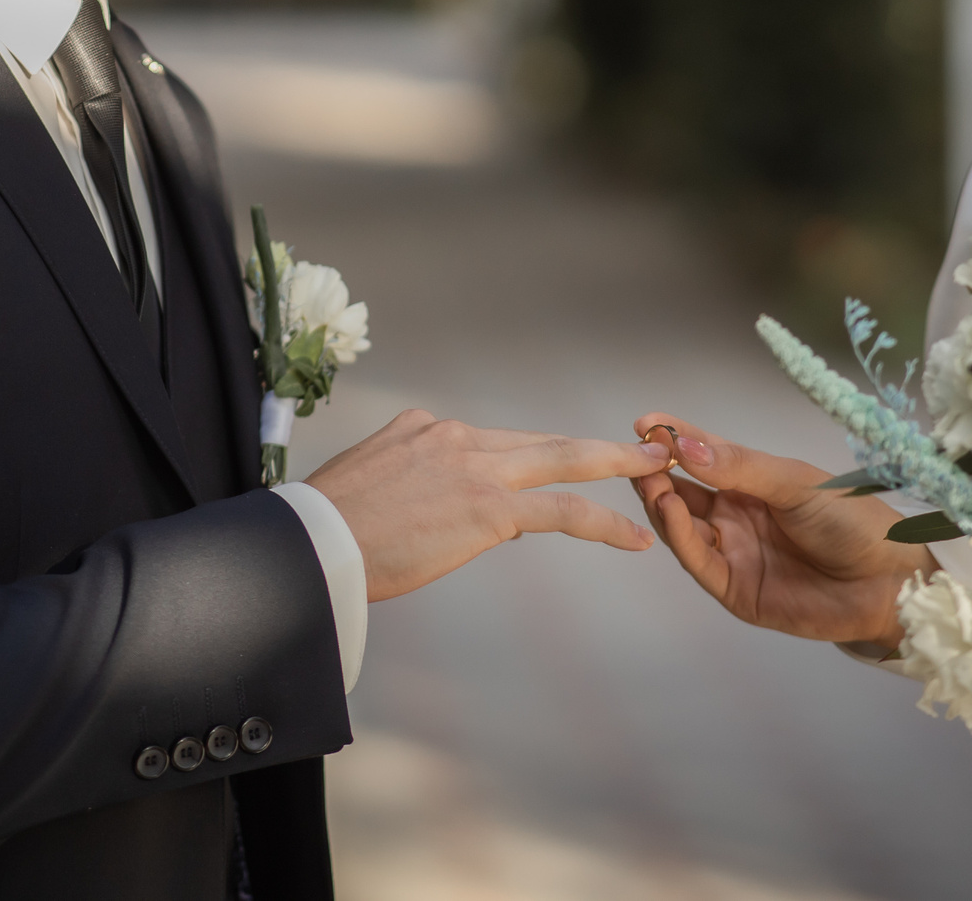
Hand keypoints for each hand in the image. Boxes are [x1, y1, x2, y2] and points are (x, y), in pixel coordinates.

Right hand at [304, 410, 666, 600]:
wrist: (310, 543)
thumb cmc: (324, 530)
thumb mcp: (367, 482)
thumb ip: (408, 481)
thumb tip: (436, 506)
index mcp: (424, 429)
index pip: (493, 444)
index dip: (530, 463)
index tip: (552, 478)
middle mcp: (456, 437)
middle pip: (541, 441)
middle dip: (597, 446)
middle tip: (645, 443)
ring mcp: (476, 468)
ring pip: (565, 461)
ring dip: (618, 466)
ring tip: (660, 471)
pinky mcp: (488, 507)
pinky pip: (563, 511)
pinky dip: (605, 522)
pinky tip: (636, 539)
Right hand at [630, 413, 933, 651]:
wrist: (893, 582)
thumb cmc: (854, 522)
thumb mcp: (795, 483)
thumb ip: (739, 466)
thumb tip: (684, 445)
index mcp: (752, 485)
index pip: (703, 457)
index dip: (674, 439)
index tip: (645, 421)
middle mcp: (736, 518)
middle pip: (683, 494)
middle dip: (658, 473)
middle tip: (637, 454)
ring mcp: (734, 555)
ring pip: (684, 528)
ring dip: (663, 504)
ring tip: (650, 481)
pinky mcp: (736, 591)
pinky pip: (699, 563)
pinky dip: (680, 537)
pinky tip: (671, 512)